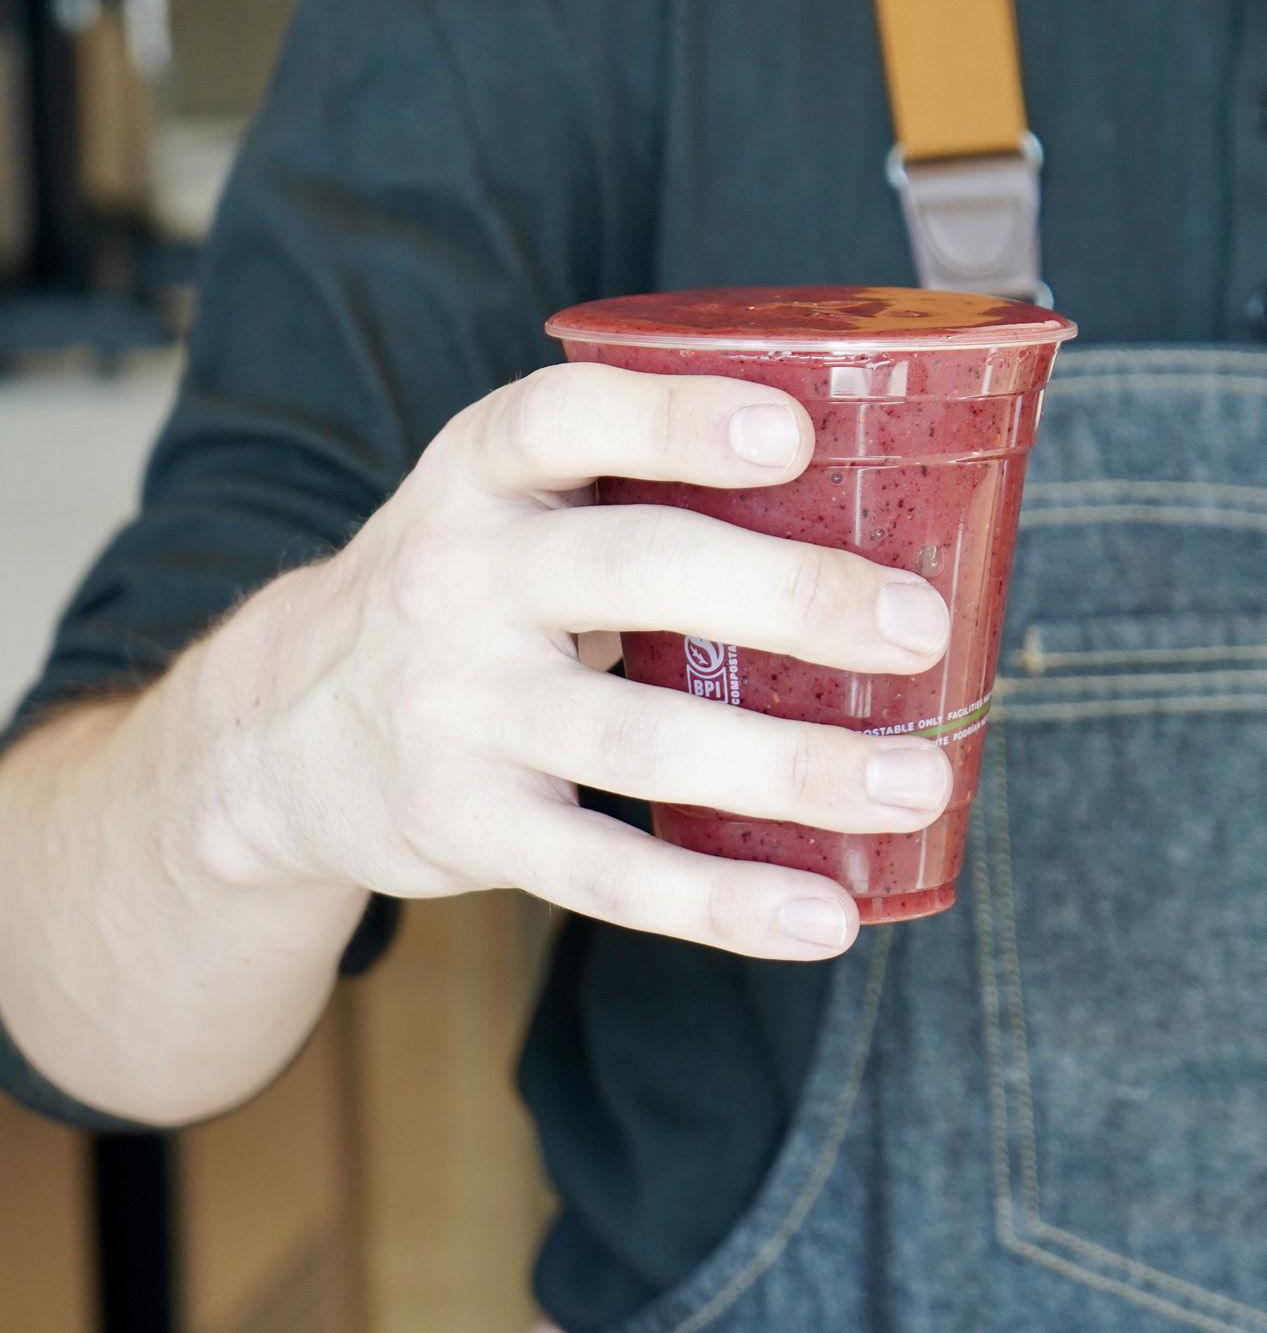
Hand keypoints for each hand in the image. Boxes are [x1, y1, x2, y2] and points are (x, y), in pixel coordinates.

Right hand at [188, 363, 952, 959]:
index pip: (568, 419)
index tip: (795, 435)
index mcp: (481, 474)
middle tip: (920, 629)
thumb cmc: (469, 591)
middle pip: (637, 571)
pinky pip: (607, 873)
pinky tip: (825, 913)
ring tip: (919, 782)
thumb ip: (641, 488)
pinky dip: (723, 901)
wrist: (279, 731)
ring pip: (642, 739)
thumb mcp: (508, 506)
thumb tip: (886, 505)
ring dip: (795, 767)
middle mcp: (457, 577)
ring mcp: (456, 709)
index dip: (678, 419)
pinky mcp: (466, 825)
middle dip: (792, 597)